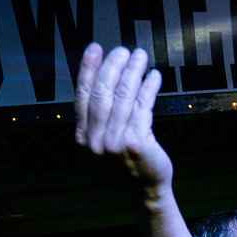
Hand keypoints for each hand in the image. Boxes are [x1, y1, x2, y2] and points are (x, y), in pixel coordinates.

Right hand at [74, 43, 171, 193]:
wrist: (146, 188)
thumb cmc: (129, 160)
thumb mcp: (105, 141)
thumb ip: (100, 116)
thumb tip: (105, 74)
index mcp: (83, 137)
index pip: (82, 95)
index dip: (87, 69)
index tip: (95, 48)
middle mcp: (96, 140)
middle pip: (101, 92)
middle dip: (113, 65)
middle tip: (123, 50)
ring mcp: (115, 142)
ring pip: (123, 95)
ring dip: (133, 71)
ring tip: (140, 57)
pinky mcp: (136, 141)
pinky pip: (142, 105)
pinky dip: (149, 86)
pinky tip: (154, 76)